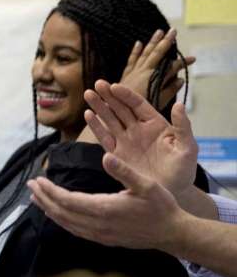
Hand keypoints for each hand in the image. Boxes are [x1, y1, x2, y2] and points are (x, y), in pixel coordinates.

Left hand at [27, 151, 187, 250]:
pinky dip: (61, 221)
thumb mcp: (147, 184)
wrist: (173, 233)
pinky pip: (75, 230)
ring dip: (49, 210)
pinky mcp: (104, 239)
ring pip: (66, 223)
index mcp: (105, 209)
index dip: (50, 191)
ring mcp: (100, 234)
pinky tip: (56, 214)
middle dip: (43, 198)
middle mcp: (98, 225)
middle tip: (30, 185)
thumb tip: (106, 156)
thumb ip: (124, 171)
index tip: (37, 180)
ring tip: (36, 197)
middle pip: (61, 212)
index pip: (67, 201)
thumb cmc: (161, 206)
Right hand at [83, 81, 197, 198]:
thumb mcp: (188, 147)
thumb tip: (179, 104)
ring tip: (88, 94)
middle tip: (97, 84)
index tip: (114, 86)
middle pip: (120, 108)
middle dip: (108, 96)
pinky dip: (96, 126)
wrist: (171, 192)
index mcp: (155, 124)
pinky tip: (88, 115)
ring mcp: (126, 141)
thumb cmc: (183, 169)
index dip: (125, 95)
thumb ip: (183, 126)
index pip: (137, 105)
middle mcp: (138, 130)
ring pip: (109, 120)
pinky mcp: (116, 155)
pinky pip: (104, 137)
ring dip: (99, 107)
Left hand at [117, 29, 193, 104]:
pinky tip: (138, 43)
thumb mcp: (157, 102)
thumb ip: (169, 90)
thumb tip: (180, 79)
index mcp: (153, 78)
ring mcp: (134, 71)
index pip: (172, 67)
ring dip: (152, 42)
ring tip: (159, 32)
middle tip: (174, 30)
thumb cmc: (137, 109)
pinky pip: (132, 59)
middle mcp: (144, 71)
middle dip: (166, 42)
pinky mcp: (126, 74)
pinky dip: (136, 51)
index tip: (193, 58)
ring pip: (145, 53)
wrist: (115, 110)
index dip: (182, 62)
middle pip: (157, 53)